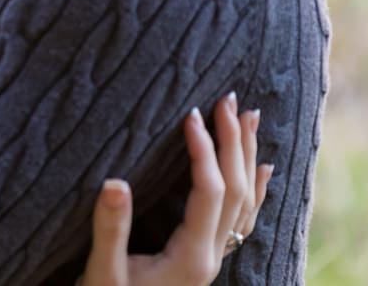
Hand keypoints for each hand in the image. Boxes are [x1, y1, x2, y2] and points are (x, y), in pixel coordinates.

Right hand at [79, 94, 272, 285]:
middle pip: (236, 190)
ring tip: (249, 117)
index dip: (203, 151)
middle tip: (226, 99)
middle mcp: (211, 256)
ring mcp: (213, 258)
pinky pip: (243, 218)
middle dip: (232, 142)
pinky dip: (256, 188)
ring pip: (245, 201)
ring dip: (247, 156)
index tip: (190, 114)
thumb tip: (114, 183)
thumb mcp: (103, 272)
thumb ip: (111, 230)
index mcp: (191, 257)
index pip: (208, 191)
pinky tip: (264, 168)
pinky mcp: (206, 258)